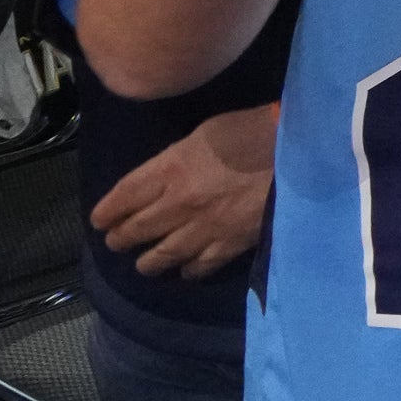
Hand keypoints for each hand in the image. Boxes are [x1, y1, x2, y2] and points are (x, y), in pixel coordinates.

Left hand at [88, 104, 276, 280]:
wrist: (300, 152)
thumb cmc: (253, 130)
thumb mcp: (205, 132)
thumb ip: (177, 158)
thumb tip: (163, 177)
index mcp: (169, 169)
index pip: (122, 198)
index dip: (106, 212)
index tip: (100, 220)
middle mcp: (178, 204)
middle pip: (136, 230)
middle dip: (121, 238)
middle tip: (117, 242)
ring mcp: (204, 228)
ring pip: (162, 255)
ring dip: (147, 261)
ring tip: (144, 263)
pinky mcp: (230, 244)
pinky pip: (200, 266)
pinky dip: (189, 270)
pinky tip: (186, 270)